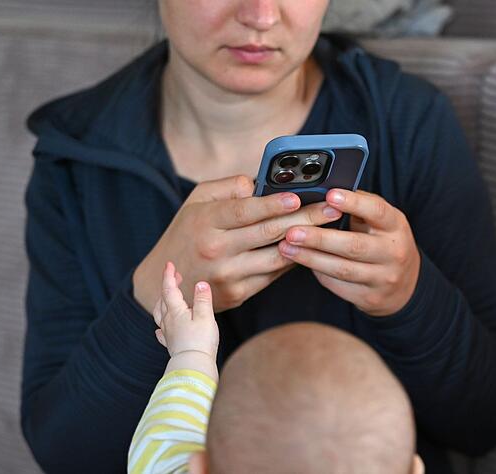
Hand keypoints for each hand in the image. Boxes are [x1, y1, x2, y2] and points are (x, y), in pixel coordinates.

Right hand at [133, 176, 342, 312]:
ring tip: (330, 228)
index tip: (298, 196)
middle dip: (306, 219)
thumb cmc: (186, 234)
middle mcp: (217, 249)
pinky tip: (310, 247)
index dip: (273, 204)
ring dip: (307, 242)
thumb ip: (228, 188)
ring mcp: (228, 275)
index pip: (244, 211)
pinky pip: (273, 274)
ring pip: (277, 257)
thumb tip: (261, 183)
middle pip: (269, 233)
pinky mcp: (238, 294)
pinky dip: (292, 260)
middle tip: (332, 208)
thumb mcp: (196, 202)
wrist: (163, 285)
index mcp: (206, 222)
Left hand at [152, 261, 218, 358]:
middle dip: (168, 286)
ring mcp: (168, 333)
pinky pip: (162, 332)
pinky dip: (161, 326)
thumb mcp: (206, 316)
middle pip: (163, 300)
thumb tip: (200, 283)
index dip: (169, 276)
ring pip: (160, 314)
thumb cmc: (201, 341)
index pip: (169, 289)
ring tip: (166, 298)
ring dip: (162, 303)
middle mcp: (168, 321)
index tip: (169, 265)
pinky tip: (160, 329)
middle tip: (175, 277)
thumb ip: (203, 299)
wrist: (193, 365)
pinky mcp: (171, 344)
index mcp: (176, 311)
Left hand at [278, 189, 420, 316]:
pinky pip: (337, 285)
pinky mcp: (369, 297)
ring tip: (286, 247)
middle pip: (353, 245)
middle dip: (320, 238)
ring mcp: (382, 278)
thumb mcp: (381, 221)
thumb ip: (358, 206)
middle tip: (292, 231)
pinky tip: (301, 261)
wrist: (404, 284)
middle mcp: (393, 252)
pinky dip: (317, 272)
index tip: (329, 195)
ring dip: (310, 258)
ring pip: (341, 269)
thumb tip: (323, 191)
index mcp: (395, 226)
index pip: (376, 211)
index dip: (353, 203)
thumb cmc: (383, 241)